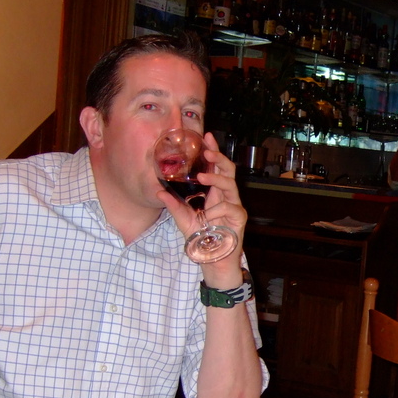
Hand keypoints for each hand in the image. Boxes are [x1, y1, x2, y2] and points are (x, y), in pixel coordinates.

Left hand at [157, 133, 247, 279]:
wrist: (213, 261)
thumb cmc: (201, 238)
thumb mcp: (183, 220)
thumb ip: (174, 205)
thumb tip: (159, 190)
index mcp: (214, 193)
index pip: (216, 167)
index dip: (213, 151)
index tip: (206, 136)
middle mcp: (226, 196)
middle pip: (228, 170)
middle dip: (218, 157)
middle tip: (207, 151)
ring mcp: (234, 206)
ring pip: (231, 184)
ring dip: (216, 178)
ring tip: (202, 176)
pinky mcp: (239, 218)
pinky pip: (229, 207)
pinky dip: (216, 210)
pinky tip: (207, 217)